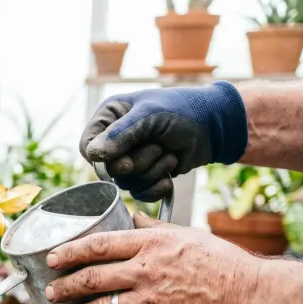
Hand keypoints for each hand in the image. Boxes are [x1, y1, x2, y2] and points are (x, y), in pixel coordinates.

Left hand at [43, 215, 262, 303]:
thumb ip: (151, 227)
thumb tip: (128, 216)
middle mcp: (146, 271)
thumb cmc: (220, 262)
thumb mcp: (184, 233)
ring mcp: (152, 301)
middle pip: (92, 278)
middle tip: (51, 292)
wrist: (249, 295)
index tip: (53, 259)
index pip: (98, 245)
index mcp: (150, 244)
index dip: (69, 252)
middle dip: (65, 287)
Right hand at [81, 82, 247, 201]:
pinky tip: (171, 170)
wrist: (215, 126)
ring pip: (126, 183)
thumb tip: (95, 155)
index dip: (102, 160)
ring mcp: (130, 159)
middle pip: (107, 170)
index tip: (124, 163)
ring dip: (153, 170)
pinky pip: (140, 193)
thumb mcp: (150, 116)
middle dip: (137, 163)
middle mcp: (115, 140)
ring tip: (170, 153)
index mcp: (109, 118)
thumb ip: (120, 134)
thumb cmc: (182, 110)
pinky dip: (158, 185)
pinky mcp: (146, 175)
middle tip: (158, 147)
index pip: (88, 147)